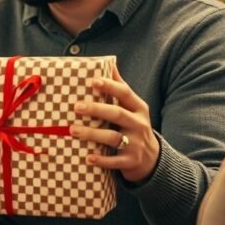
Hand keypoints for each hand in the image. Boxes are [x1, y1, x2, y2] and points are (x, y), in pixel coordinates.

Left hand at [71, 66, 159, 183]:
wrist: (151, 159)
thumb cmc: (134, 127)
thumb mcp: (132, 108)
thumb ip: (120, 88)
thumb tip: (109, 63)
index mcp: (138, 108)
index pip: (125, 93)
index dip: (109, 86)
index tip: (92, 81)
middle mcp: (139, 124)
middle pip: (117, 114)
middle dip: (96, 109)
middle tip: (76, 107)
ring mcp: (136, 144)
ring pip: (114, 138)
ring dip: (92, 134)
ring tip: (73, 130)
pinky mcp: (131, 161)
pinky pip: (115, 161)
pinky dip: (101, 160)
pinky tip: (87, 157)